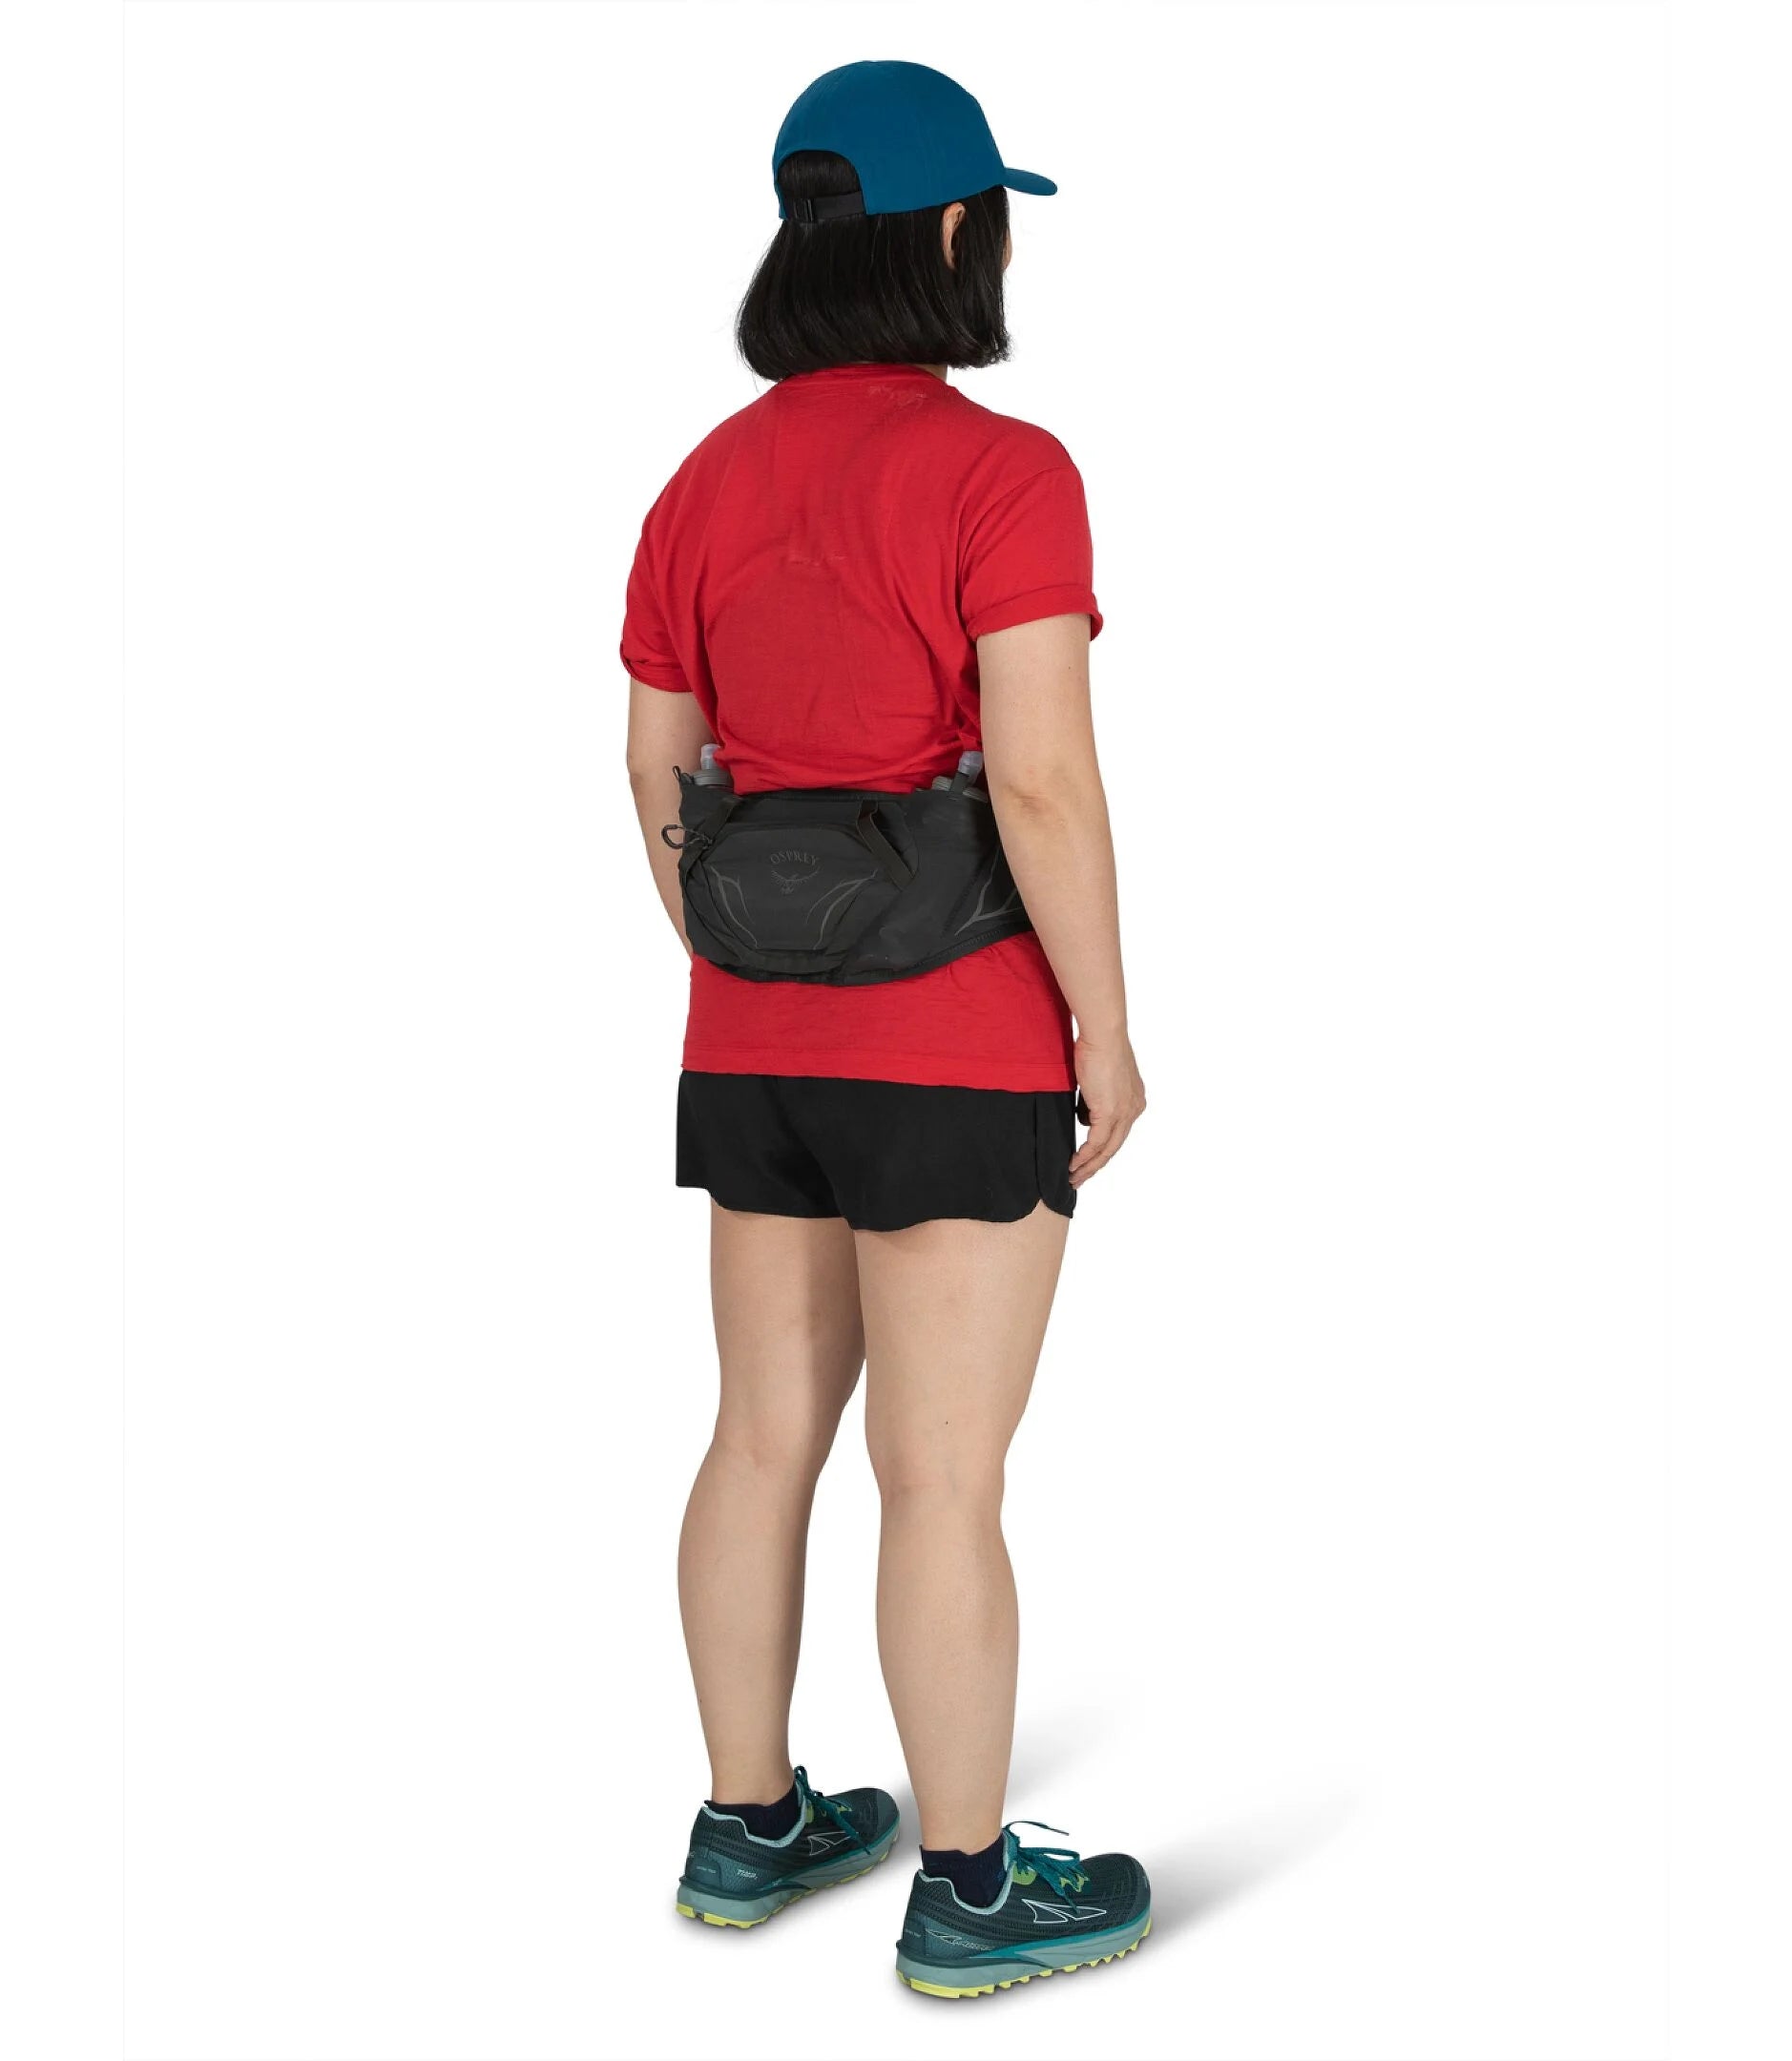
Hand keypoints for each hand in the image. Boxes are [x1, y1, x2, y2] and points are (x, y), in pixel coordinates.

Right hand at [1069, 1032, 1145, 1186]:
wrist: (1103, 1035)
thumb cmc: (1098, 1046)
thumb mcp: (1097, 1078)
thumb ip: (1093, 1099)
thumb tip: (1084, 1116)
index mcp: (1134, 1100)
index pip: (1118, 1132)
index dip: (1103, 1149)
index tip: (1089, 1160)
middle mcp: (1133, 1109)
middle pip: (1114, 1146)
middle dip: (1096, 1165)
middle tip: (1080, 1178)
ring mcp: (1123, 1113)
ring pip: (1107, 1150)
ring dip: (1089, 1166)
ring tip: (1074, 1177)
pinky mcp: (1110, 1113)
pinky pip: (1096, 1143)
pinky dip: (1084, 1157)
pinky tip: (1073, 1165)